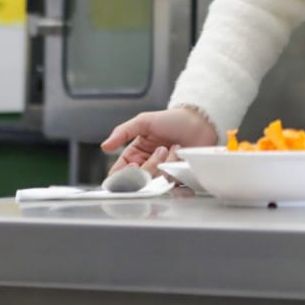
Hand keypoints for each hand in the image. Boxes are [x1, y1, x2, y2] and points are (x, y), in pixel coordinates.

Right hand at [100, 107, 217, 174]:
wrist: (199, 121)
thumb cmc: (173, 119)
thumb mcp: (144, 121)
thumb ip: (123, 132)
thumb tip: (105, 146)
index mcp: (134, 156)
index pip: (119, 176)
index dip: (123, 176)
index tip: (134, 166)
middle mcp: (146, 167)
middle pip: (137, 182)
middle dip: (150, 166)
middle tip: (162, 149)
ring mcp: (161, 174)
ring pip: (154, 183)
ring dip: (166, 164)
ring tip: (176, 148)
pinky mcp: (176, 178)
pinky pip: (171, 184)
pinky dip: (176, 170)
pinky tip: (181, 156)